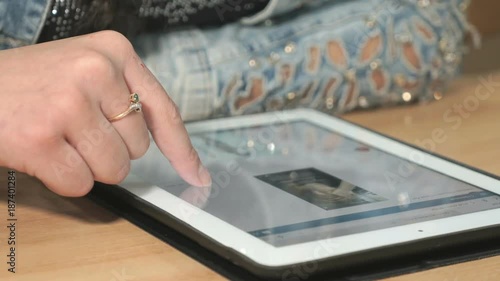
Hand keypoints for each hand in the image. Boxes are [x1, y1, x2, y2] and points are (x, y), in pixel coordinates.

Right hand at [0, 31, 211, 195]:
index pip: (163, 109)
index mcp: (113, 51)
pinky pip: (81, 183)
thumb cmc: (30, 84)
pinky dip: (64, 178)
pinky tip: (43, 152)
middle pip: (139, 147)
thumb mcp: (84, 70)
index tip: (196, 174)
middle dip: (110, 149)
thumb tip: (167, 146)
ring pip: (115, 169)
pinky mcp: (42, 138)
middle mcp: (95, 71)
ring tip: (58, 138)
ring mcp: (68, 104)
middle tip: (74, 129)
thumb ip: (124, 97)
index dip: (182, 148)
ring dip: (88, 166)